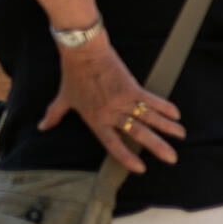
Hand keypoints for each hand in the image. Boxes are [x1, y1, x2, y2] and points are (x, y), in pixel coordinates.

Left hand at [41, 38, 181, 171]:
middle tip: (171, 158)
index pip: (113, 144)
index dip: (126, 156)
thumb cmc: (72, 77)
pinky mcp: (133, 88)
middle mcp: (112, 114)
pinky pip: (152, 100)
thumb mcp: (63, 99)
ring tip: (180, 136)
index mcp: (95, 120)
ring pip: (150, 118)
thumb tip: (41, 127)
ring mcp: (124, 101)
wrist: (84, 54)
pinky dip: (165, 107)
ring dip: (167, 128)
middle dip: (157, 147)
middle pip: (138, 134)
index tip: (140, 168)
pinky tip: (177, 115)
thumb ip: (54, 115)